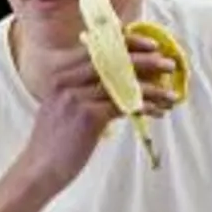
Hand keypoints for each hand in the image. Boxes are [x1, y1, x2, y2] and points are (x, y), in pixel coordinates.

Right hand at [15, 35, 180, 196]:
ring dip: (153, 88)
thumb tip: (123, 80)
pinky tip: (157, 112)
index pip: (99, 47)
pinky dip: (145, 106)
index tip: (152, 45)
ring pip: (124, 84)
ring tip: (171, 94)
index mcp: (62, 73)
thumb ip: (84, 88)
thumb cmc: (56, 141)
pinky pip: (124, 105)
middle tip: (169, 64)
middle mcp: (67, 80)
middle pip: (114, 60)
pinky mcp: (87, 116)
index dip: (128, 43)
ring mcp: (76, 97)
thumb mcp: (64, 106)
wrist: (40, 168)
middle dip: (147, 61)